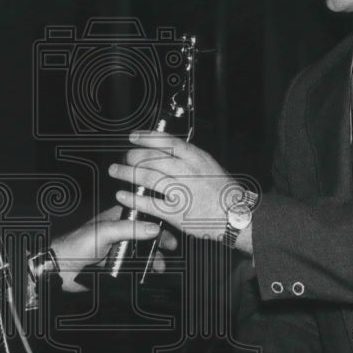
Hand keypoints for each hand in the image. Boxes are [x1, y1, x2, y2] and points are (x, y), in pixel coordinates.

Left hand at [51, 205, 176, 291]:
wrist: (61, 270)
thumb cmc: (76, 245)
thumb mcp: (105, 232)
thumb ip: (130, 229)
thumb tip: (154, 228)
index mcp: (116, 219)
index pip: (142, 217)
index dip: (156, 224)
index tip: (169, 232)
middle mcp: (118, 233)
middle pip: (145, 237)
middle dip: (157, 245)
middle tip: (168, 251)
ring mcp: (117, 250)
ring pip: (141, 254)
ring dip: (152, 260)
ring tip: (158, 268)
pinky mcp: (115, 266)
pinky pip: (133, 267)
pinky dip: (142, 270)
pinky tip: (148, 274)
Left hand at [108, 131, 246, 244]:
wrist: (236, 216)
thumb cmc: (224, 192)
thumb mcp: (210, 165)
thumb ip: (189, 158)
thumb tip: (167, 149)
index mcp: (196, 158)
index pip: (166, 141)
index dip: (146, 137)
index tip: (133, 136)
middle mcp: (187, 172)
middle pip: (152, 159)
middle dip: (133, 156)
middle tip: (124, 157)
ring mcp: (181, 192)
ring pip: (147, 178)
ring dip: (128, 173)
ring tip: (116, 171)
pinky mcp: (176, 213)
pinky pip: (149, 203)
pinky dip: (132, 199)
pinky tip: (122, 195)